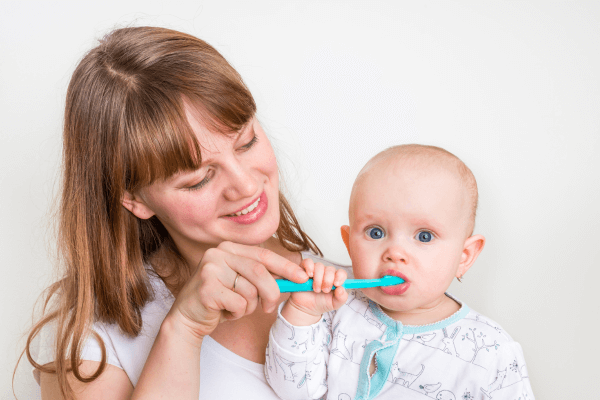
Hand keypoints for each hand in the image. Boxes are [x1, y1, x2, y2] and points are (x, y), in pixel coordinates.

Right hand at [165, 241, 308, 342]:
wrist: (188, 318)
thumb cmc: (220, 300)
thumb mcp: (242, 282)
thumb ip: (262, 276)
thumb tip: (295, 277)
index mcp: (228, 248)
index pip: (264, 254)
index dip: (286, 266)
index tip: (302, 277)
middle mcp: (218, 254)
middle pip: (260, 272)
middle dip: (271, 293)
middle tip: (269, 307)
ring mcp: (210, 269)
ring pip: (250, 291)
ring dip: (249, 307)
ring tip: (235, 308)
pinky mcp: (207, 289)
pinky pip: (239, 304)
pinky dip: (238, 314)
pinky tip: (225, 312)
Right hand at [281, 259, 347, 325]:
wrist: (306, 308)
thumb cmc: (322, 303)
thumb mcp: (334, 304)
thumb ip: (341, 298)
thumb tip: (341, 289)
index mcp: (335, 279)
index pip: (341, 273)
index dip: (340, 276)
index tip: (336, 284)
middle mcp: (326, 273)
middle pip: (330, 269)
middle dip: (328, 280)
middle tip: (324, 290)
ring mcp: (315, 270)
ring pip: (319, 266)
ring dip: (318, 278)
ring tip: (316, 289)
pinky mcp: (304, 269)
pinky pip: (308, 262)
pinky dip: (309, 267)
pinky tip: (309, 276)